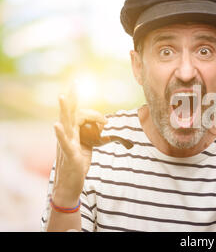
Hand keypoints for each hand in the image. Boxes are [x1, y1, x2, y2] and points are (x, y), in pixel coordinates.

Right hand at [52, 84, 106, 206]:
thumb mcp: (87, 146)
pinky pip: (63, 142)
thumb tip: (101, 124)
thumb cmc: (77, 165)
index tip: (105, 121)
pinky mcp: (68, 155)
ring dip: (64, 110)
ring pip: (65, 123)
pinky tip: (56, 125)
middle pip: (69, 113)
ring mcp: (66, 144)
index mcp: (73, 133)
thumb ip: (92, 133)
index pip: (79, 115)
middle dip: (72, 98)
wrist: (69, 185)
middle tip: (75, 84)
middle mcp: (67, 135)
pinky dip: (60, 133)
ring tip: (62, 97)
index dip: (93, 114)